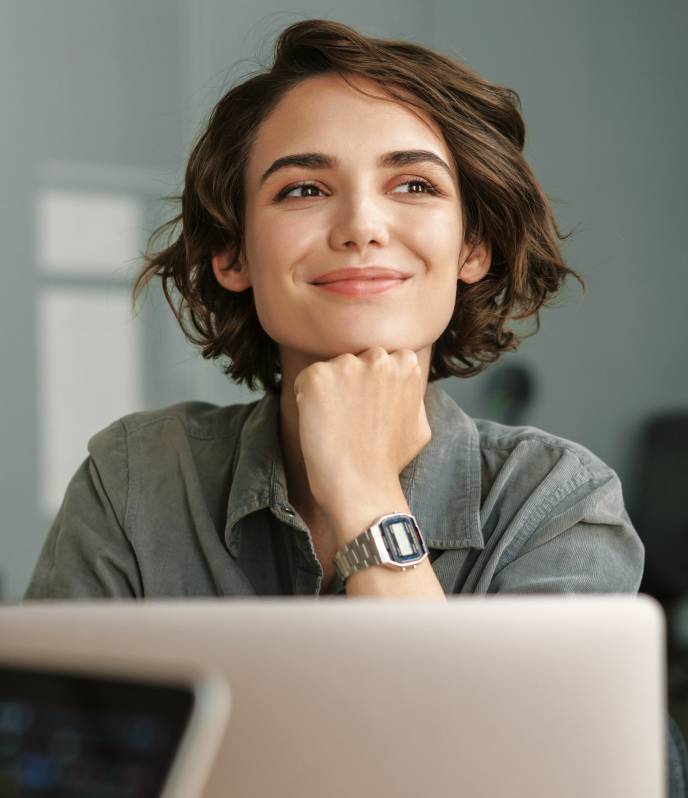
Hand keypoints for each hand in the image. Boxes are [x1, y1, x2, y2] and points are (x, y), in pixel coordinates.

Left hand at [292, 346, 431, 514]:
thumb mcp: (420, 424)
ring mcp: (347, 365)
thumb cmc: (389, 462)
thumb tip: (406, 383)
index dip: (371, 384)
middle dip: (350, 381)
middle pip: (355, 359)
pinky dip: (306, 399)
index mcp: (406, 364)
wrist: (361, 487)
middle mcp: (378, 358)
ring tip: (336, 424)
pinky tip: (320, 424)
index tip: (369, 409)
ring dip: (329, 390)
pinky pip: (305, 380)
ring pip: (331, 369)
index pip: (380, 359)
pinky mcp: (317, 377)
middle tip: (350, 417)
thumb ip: (412, 395)